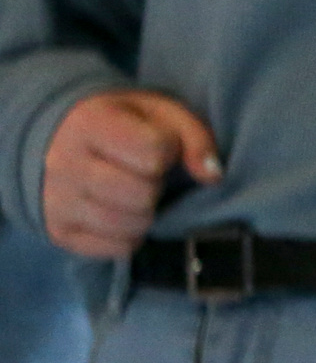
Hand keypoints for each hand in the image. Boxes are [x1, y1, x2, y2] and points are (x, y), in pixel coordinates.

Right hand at [41, 90, 219, 258]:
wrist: (59, 139)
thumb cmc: (121, 124)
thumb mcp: (160, 113)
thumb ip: (194, 136)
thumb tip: (213, 176)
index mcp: (89, 123)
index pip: (153, 152)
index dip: (168, 151)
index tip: (158, 147)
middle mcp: (64, 164)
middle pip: (141, 194)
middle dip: (155, 185)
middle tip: (146, 175)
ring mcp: (57, 202)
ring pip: (127, 225)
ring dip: (146, 214)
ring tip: (136, 195)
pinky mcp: (59, 232)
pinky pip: (115, 249)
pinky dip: (131, 236)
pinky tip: (125, 215)